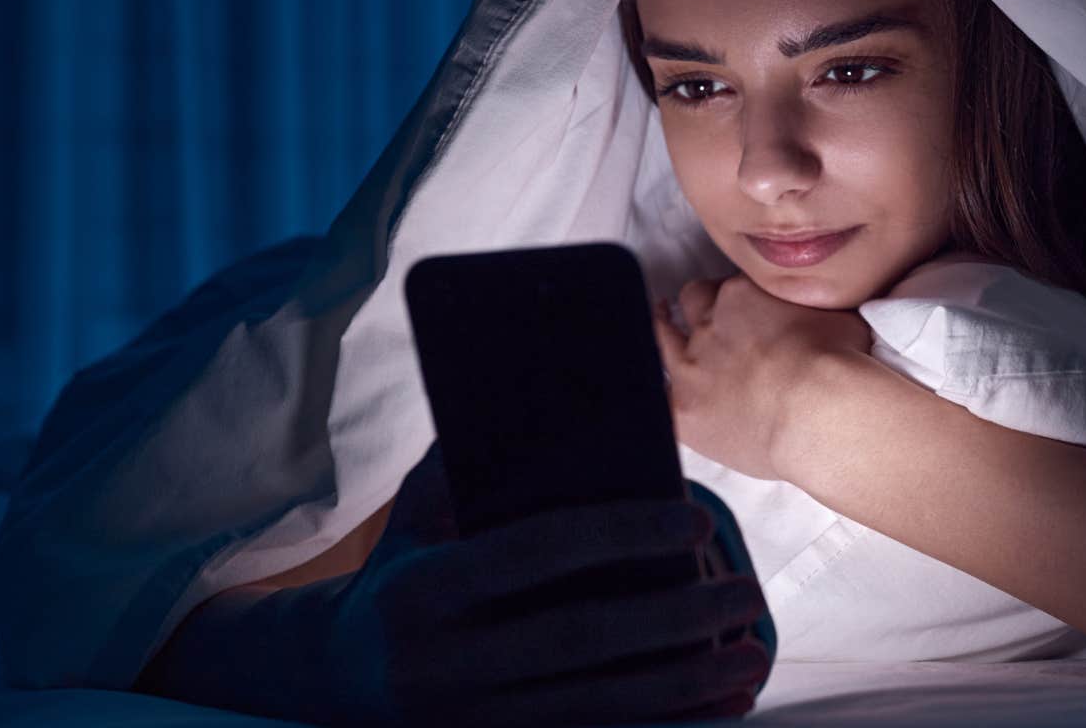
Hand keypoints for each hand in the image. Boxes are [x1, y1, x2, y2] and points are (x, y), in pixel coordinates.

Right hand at [139, 445, 772, 726]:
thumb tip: (541, 392)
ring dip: (685, 684)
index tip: (696, 521)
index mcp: (424, 589)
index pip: (533, 553)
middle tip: (748, 593)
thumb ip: (469, 464)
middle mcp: (443, 662)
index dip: (619, 538)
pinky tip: (723, 706)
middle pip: (579, 639)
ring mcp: (471, 717)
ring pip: (597, 704)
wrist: (333, 680)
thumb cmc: (401, 575)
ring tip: (751, 654)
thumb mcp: (415, 518)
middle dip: (674, 619)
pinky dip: (666, 726)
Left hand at [653, 273, 874, 480]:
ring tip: (661, 322)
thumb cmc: (838, 364)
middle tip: (704, 310)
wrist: (819, 410)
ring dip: (662, 329)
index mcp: (744, 296)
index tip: (749, 309)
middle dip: (698, 306)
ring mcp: (691, 368)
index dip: (739, 297)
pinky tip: (658, 392)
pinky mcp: (682, 411)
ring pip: (662, 338)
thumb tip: (826, 303)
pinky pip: (655, 398)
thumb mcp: (840, 314)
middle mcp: (710, 324)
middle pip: (694, 302)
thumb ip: (816, 304)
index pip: (732, 286)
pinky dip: (658, 393)